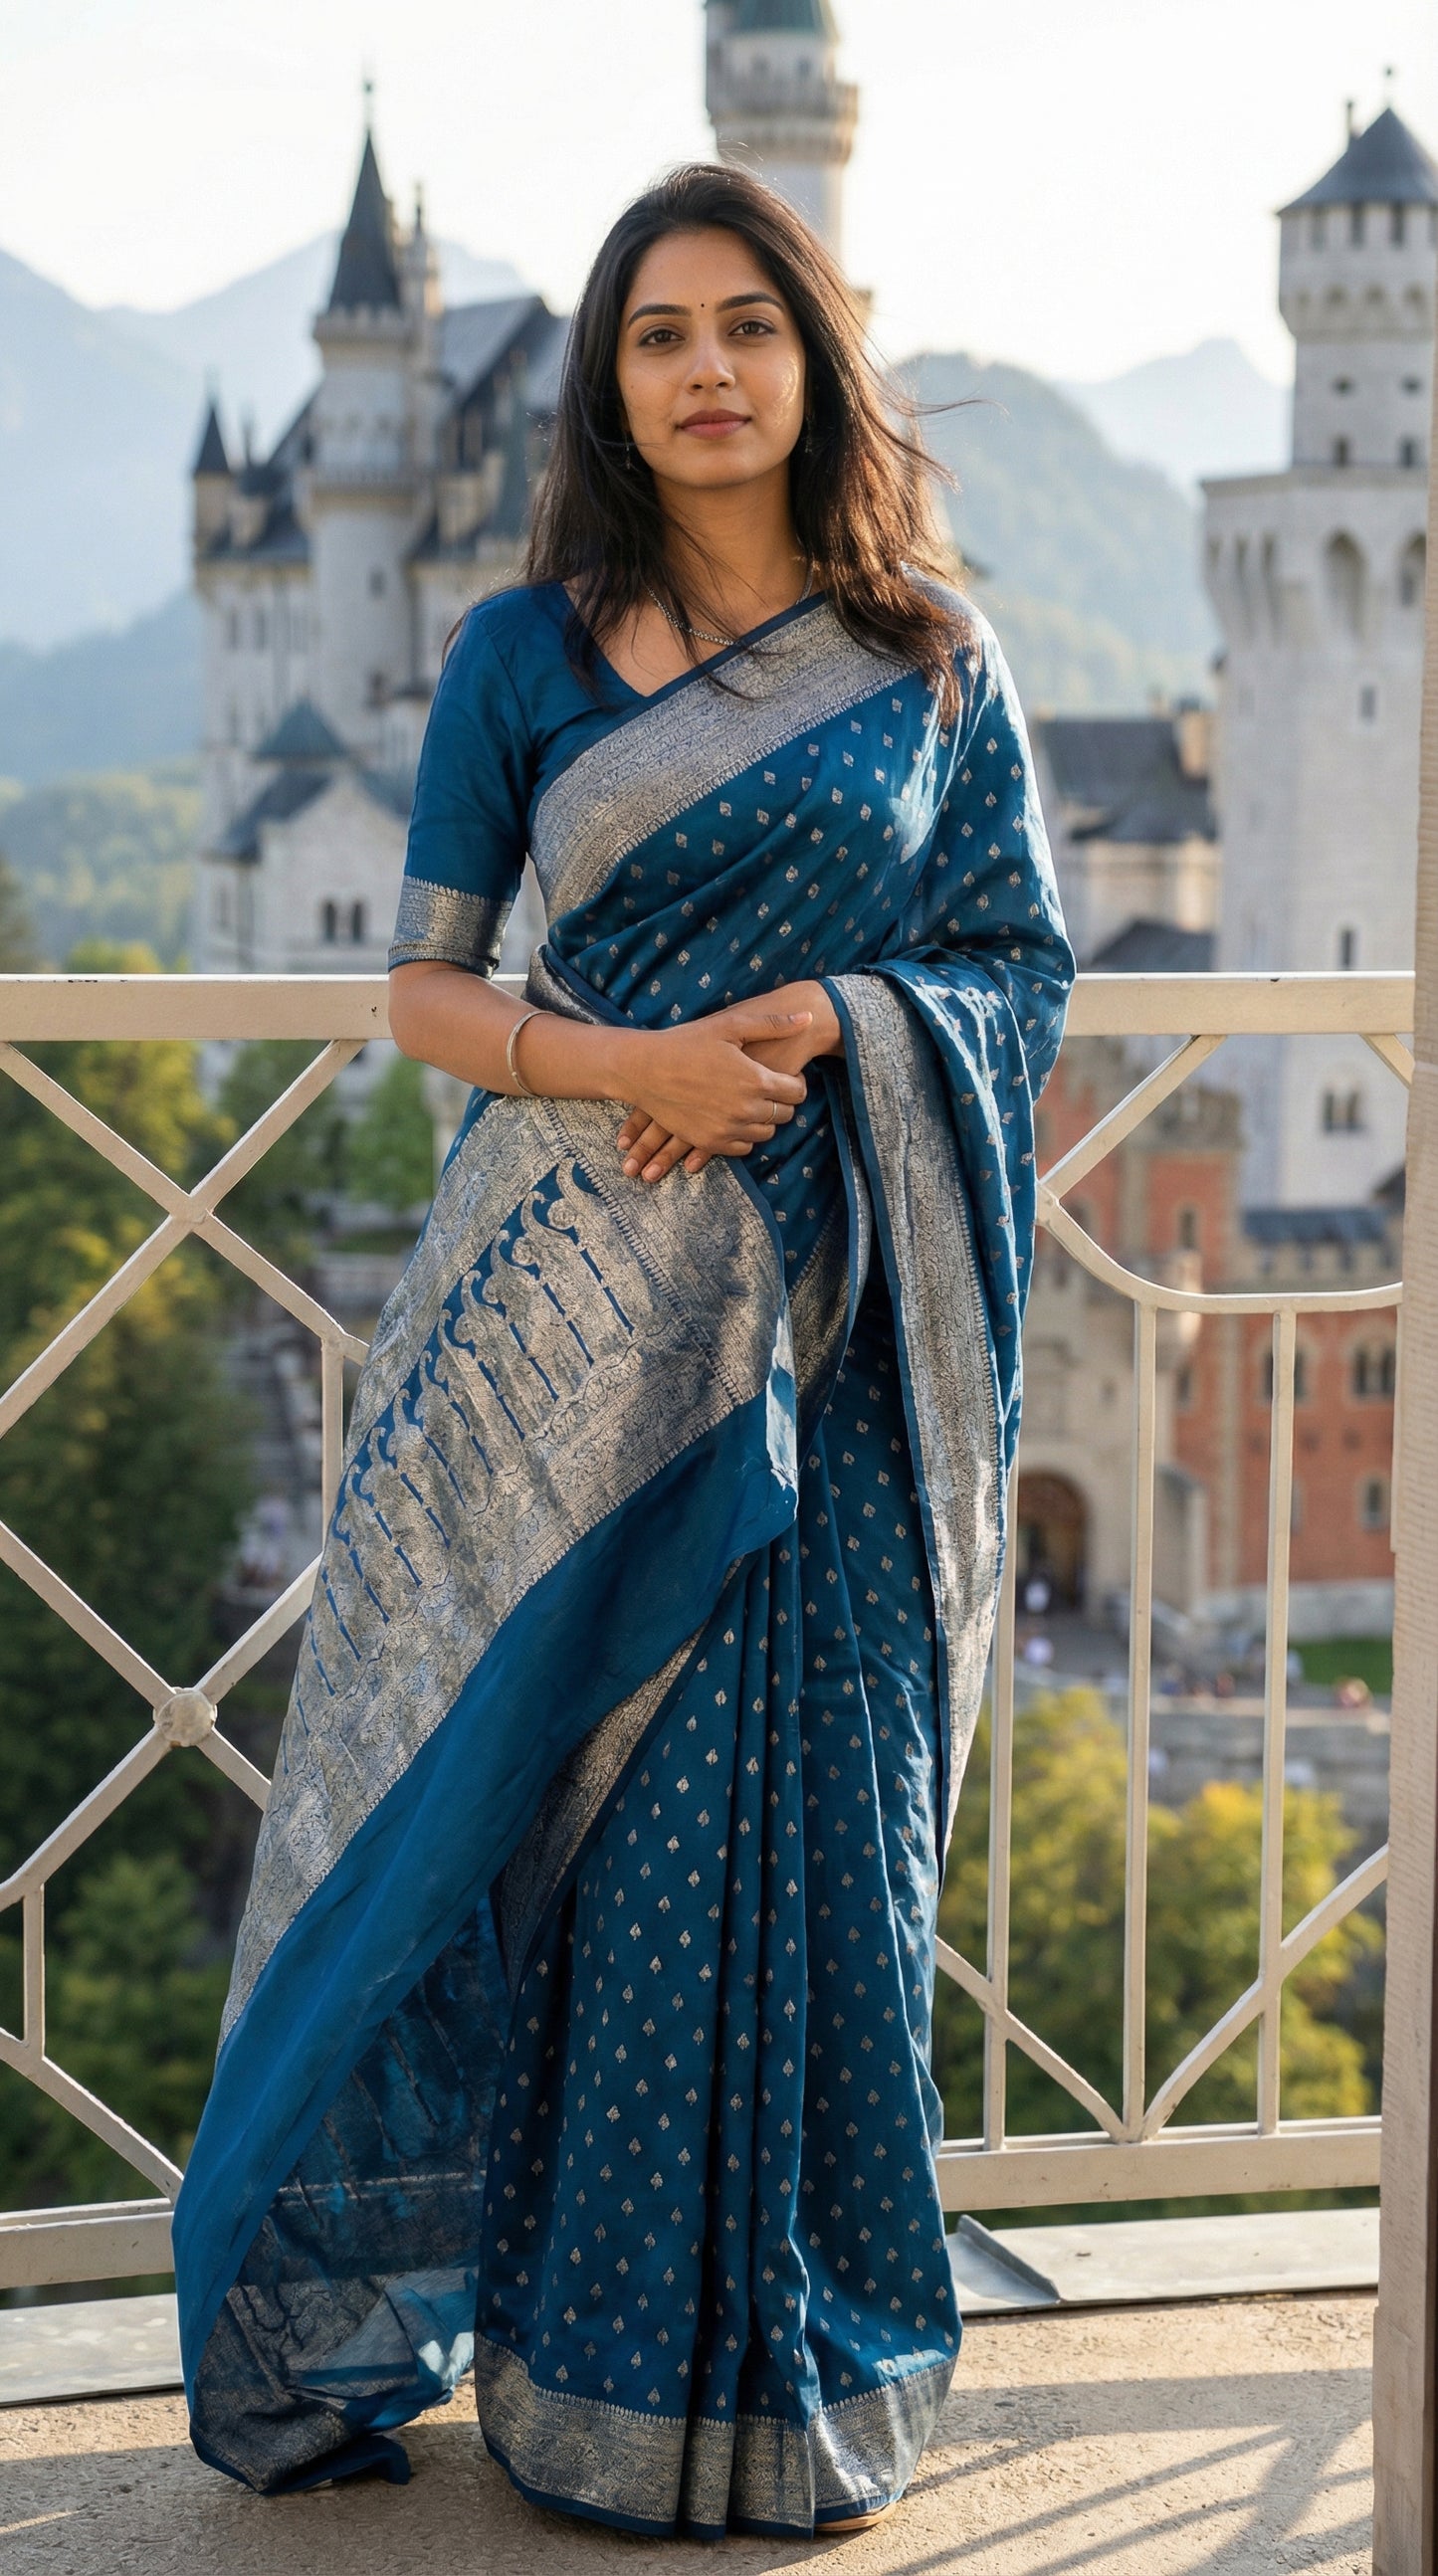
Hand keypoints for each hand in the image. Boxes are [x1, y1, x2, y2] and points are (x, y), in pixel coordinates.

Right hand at [615, 1002, 811, 1182]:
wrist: (644, 1069)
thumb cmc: (687, 1042)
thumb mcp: (731, 1025)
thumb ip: (773, 1024)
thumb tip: (809, 1016)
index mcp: (756, 1080)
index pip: (797, 1092)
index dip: (796, 1083)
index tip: (787, 1076)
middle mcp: (746, 1109)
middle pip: (785, 1115)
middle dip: (782, 1102)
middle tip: (769, 1089)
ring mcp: (728, 1129)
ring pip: (766, 1133)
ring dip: (765, 1119)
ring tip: (751, 1102)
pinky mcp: (710, 1142)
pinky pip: (743, 1147)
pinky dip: (745, 1135)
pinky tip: (736, 1117)